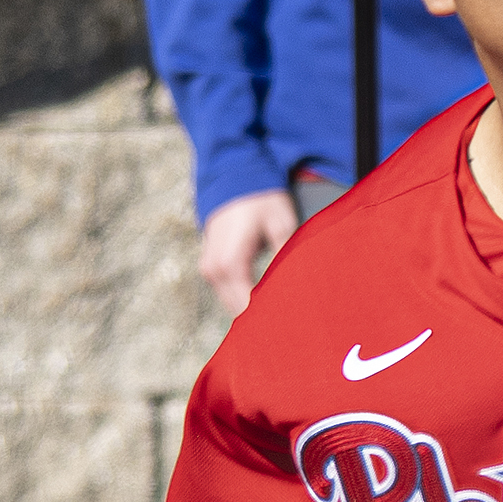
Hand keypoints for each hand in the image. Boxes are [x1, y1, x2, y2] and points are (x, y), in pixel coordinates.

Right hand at [198, 187, 300, 315]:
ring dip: (253, 311)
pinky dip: (244, 299)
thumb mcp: (282, 225)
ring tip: (280, 315)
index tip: (293, 325)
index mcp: (230, 263)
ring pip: (231, 304)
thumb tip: (294, 290)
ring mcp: (208, 269)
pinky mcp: (209, 266)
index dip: (271, 317)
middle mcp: (214, 270)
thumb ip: (286, 260)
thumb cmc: (260, 198)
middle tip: (291, 326)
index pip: (249, 308)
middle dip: (262, 319)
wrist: (233, 175)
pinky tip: (266, 302)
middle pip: (238, 311)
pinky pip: (227, 292)